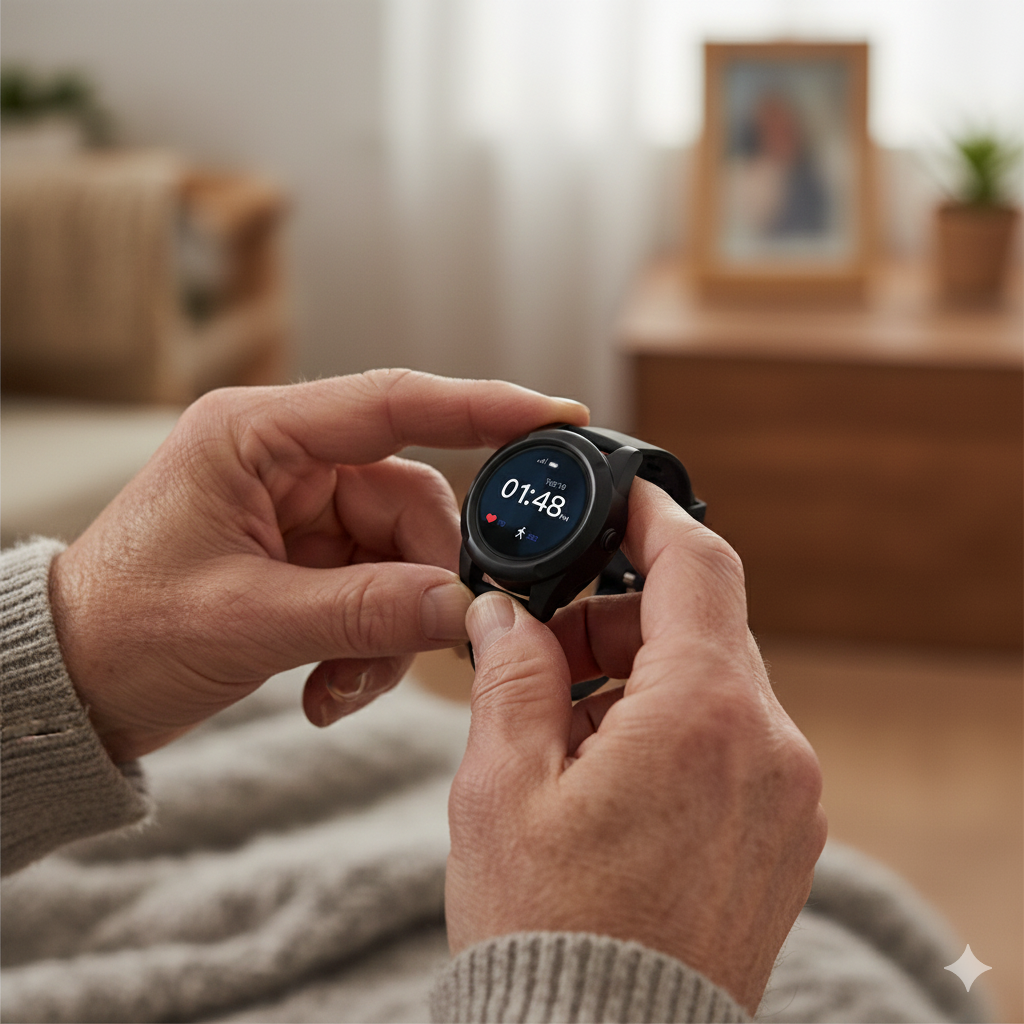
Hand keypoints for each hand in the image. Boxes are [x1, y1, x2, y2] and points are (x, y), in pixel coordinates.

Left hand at [49, 370, 588, 762]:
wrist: (67, 687)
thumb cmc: (120, 630)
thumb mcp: (248, 619)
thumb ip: (366, 608)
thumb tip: (466, 609)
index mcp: (255, 434)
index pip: (393, 403)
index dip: (483, 406)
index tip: (557, 415)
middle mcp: (285, 461)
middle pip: (410, 503)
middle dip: (422, 582)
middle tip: (423, 644)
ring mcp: (298, 511)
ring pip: (401, 556)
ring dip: (391, 629)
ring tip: (345, 684)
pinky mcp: (305, 557)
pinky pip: (377, 589)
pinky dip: (370, 644)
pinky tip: (330, 687)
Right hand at [445, 480, 826, 1014]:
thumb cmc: (547, 928)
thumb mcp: (503, 782)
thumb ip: (511, 672)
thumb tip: (503, 610)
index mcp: (702, 716)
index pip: (697, 565)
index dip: (654, 516)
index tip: (622, 495)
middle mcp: (770, 748)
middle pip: (701, 626)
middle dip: (620, 617)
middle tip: (544, 644)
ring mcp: (789, 796)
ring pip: (716, 683)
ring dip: (643, 675)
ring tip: (564, 724)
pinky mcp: (784, 835)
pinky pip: (734, 741)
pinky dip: (675, 725)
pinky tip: (610, 767)